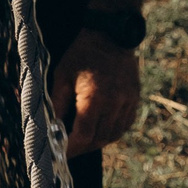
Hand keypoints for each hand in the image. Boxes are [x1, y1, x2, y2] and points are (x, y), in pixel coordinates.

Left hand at [51, 30, 142, 154]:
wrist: (110, 34)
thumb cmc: (81, 54)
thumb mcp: (62, 76)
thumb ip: (58, 104)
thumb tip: (52, 128)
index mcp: (94, 98)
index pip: (83, 135)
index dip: (72, 148)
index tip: (61, 153)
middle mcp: (115, 103)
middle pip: (99, 139)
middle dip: (82, 147)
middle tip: (69, 149)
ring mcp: (128, 102)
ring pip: (113, 134)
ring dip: (97, 141)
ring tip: (82, 141)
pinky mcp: (135, 99)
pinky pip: (124, 124)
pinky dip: (111, 132)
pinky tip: (100, 129)